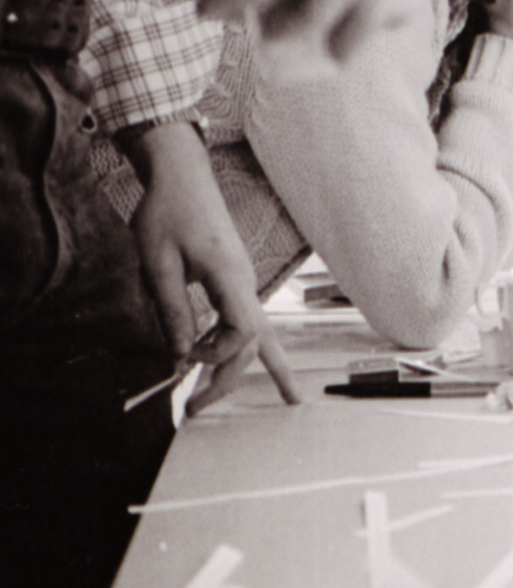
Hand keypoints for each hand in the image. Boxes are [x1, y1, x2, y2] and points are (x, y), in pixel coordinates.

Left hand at [126, 123, 299, 413]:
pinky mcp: (236, 281)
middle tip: (194, 410)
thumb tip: (176, 356)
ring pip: (261, 335)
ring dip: (262, 370)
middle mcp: (246, 283)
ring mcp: (245, 282)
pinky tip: (264, 364)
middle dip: (227, 380)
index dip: (215, 354)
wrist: (183, 176)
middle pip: (252, 344)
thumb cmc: (167, 214)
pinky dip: (258, 348)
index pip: (242, 331)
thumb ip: (171, 311)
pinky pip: (252, 322)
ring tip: (279, 401)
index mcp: (231, 277)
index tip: (184, 360)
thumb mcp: (158, 263)